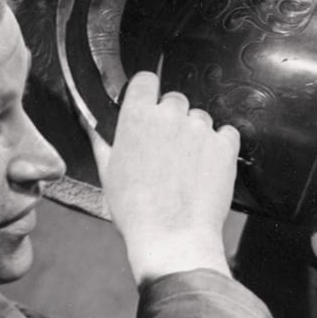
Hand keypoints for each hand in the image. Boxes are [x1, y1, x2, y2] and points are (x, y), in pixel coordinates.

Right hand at [88, 71, 237, 283]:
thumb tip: (90, 120)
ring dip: (196, 134)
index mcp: (137, 116)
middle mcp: (170, 115)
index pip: (146, 80)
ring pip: (201, 118)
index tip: (149, 106)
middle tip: (168, 149)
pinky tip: (207, 167)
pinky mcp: (225, 146)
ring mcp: (200, 129)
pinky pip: (226, 133)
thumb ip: (101, 138)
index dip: (148, 93)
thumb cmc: (136, 209)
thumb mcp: (107, 171)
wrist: (173, 237)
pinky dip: (220, 145)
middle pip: (175, 100)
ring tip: (186, 166)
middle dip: (172, 119)